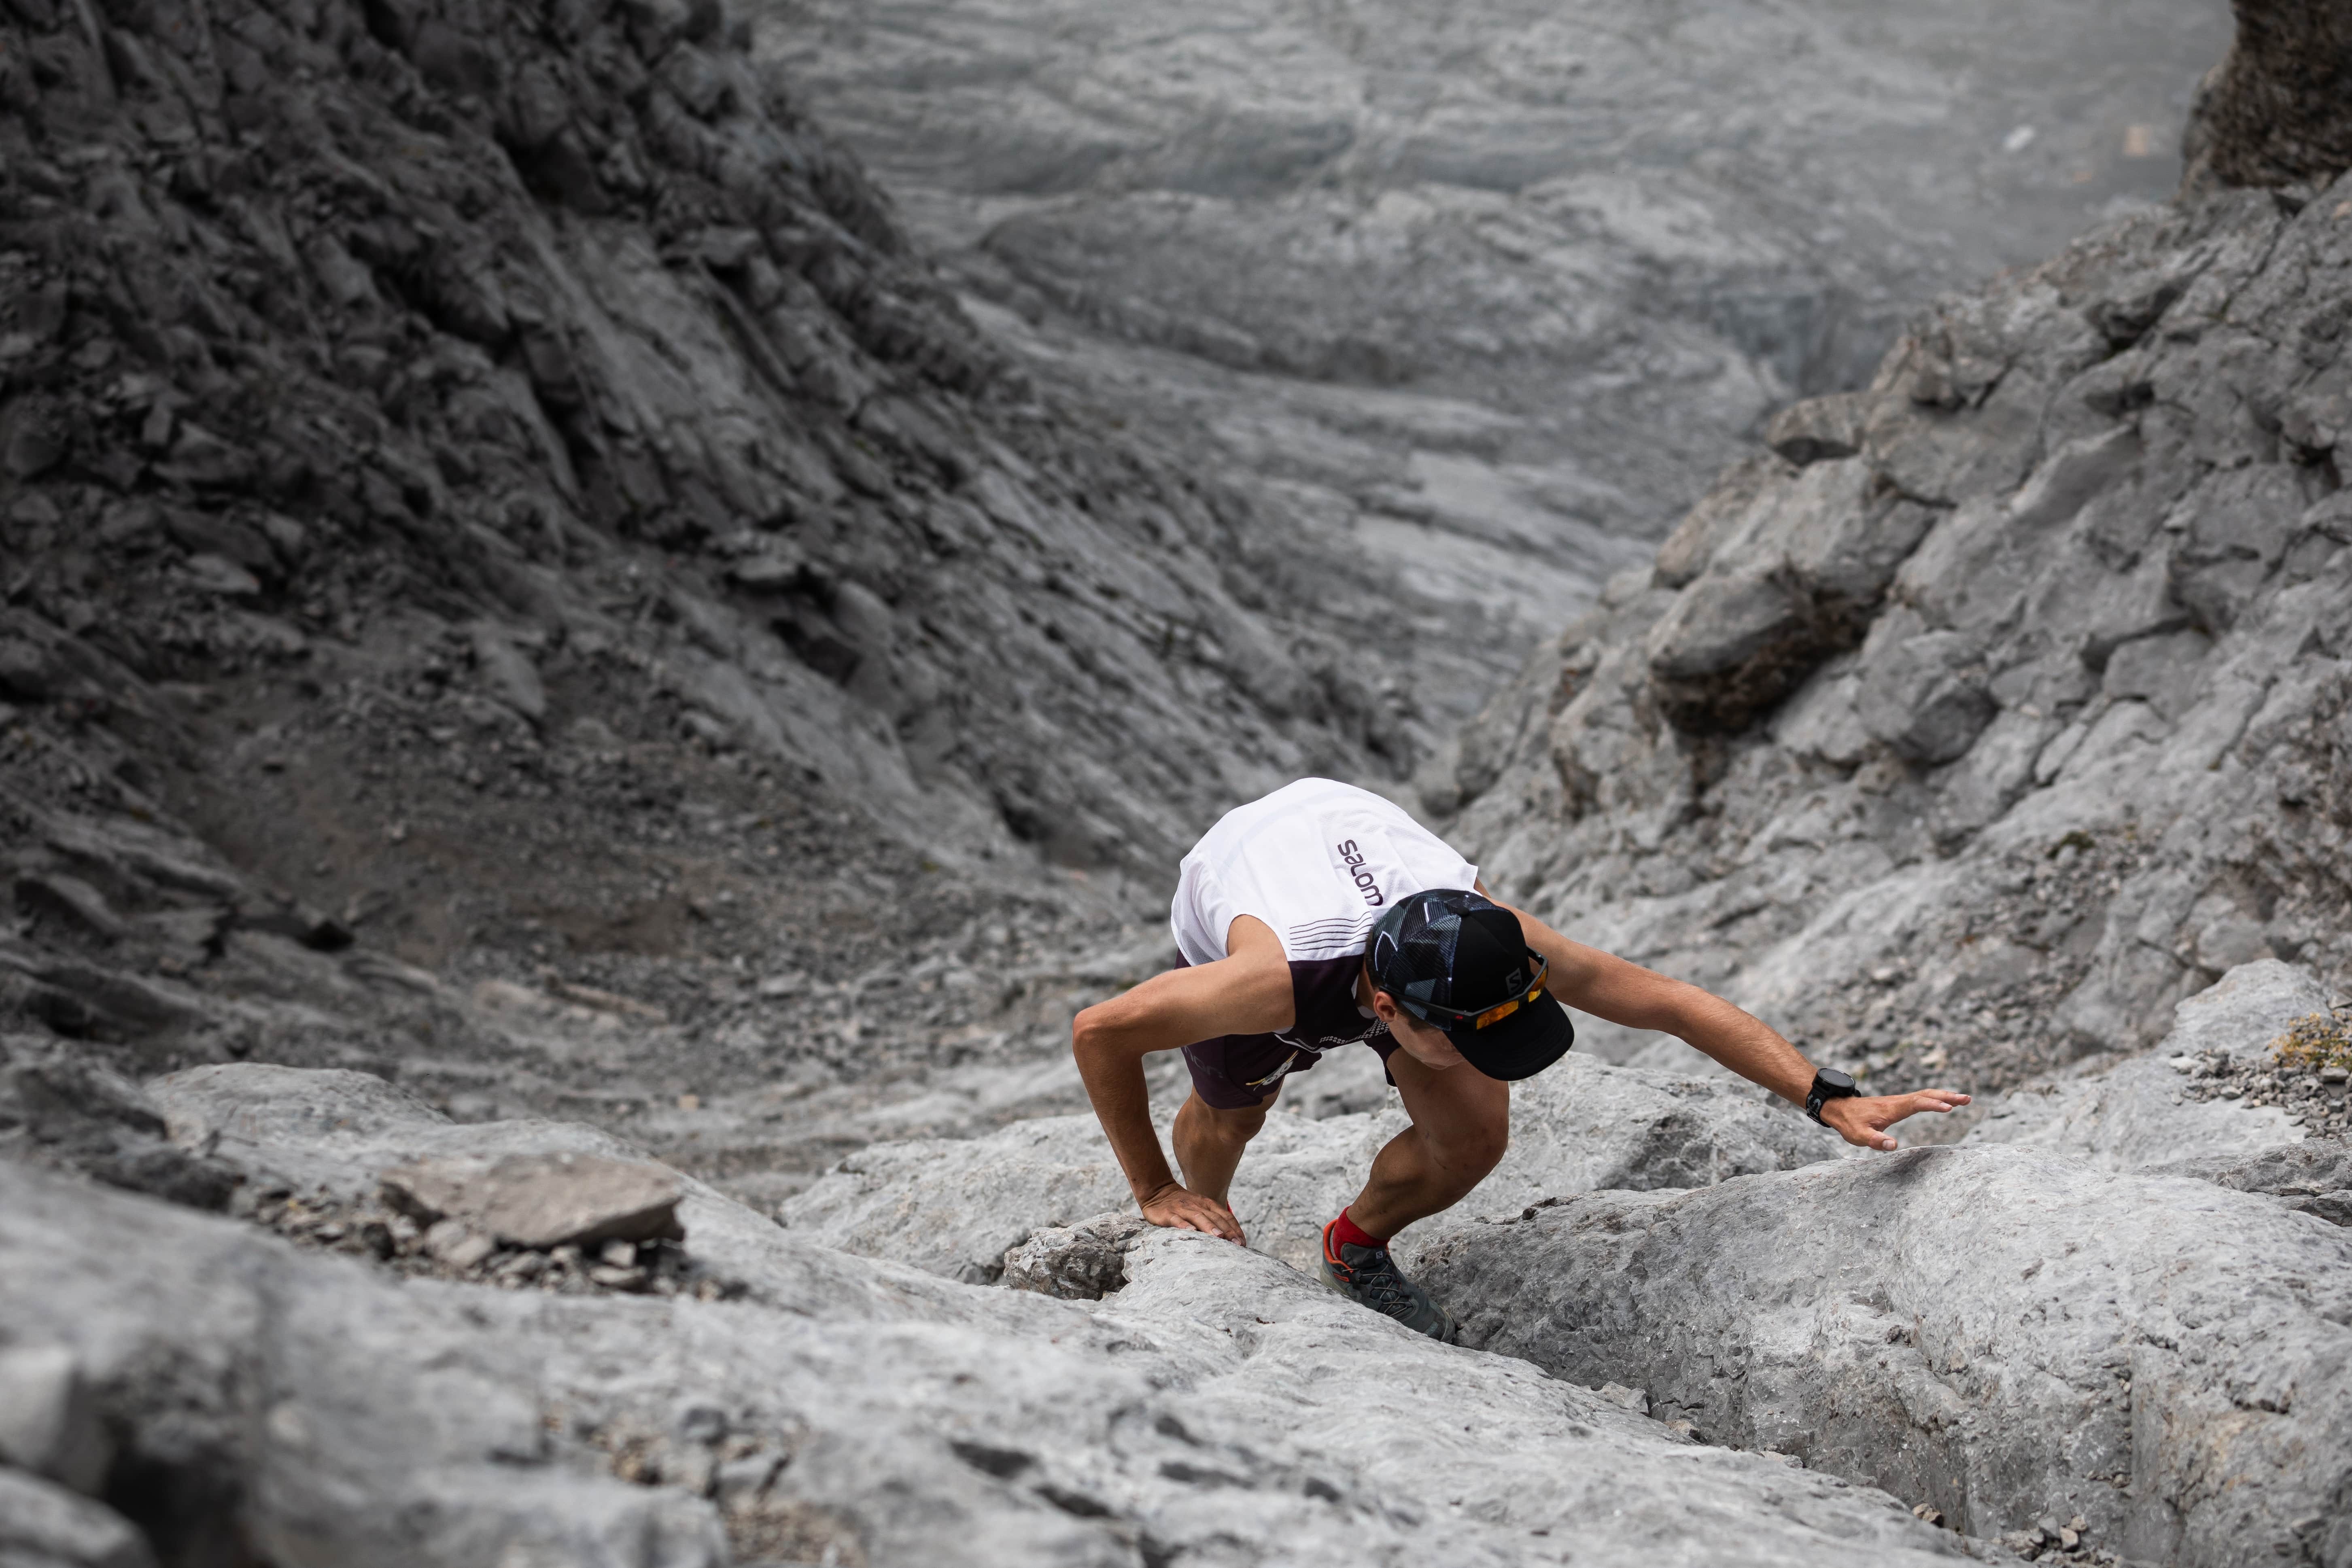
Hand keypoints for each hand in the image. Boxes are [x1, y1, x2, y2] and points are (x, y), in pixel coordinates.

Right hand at [1138, 1182, 1244, 1243]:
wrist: (1158, 1191)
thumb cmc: (1183, 1204)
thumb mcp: (1200, 1208)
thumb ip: (1214, 1219)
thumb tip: (1231, 1237)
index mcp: (1207, 1205)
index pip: (1225, 1216)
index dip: (1235, 1229)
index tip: (1243, 1242)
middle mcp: (1197, 1206)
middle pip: (1215, 1218)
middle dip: (1228, 1231)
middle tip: (1237, 1245)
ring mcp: (1182, 1209)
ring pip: (1198, 1218)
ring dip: (1210, 1227)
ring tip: (1219, 1237)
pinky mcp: (1168, 1214)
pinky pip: (1177, 1219)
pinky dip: (1184, 1225)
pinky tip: (1191, 1232)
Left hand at [1820, 1089, 1971, 1151]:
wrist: (1839, 1109)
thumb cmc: (1850, 1123)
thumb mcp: (1859, 1136)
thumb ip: (1876, 1141)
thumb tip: (1894, 1146)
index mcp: (1892, 1108)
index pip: (1917, 1103)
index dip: (1933, 1104)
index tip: (1949, 1107)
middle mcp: (1898, 1101)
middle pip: (1926, 1095)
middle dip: (1947, 1096)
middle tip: (1968, 1099)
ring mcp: (1899, 1101)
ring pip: (1925, 1094)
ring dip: (1944, 1095)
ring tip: (1964, 1099)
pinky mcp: (1898, 1104)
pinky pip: (1920, 1098)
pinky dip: (1935, 1097)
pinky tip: (1944, 1101)